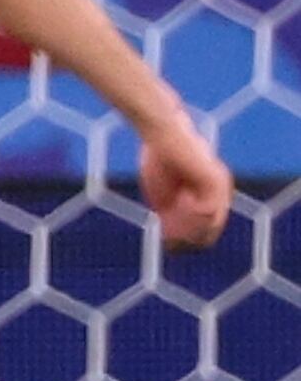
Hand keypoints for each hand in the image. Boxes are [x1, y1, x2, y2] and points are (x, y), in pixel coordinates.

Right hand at [142, 116, 234, 250]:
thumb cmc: (159, 159)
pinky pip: (205, 211)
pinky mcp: (215, 182)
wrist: (162, 134)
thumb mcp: (164, 196)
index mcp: (211, 197)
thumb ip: (171, 215)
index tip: (168, 247)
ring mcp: (221, 188)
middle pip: (211, 232)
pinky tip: (174, 208)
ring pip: (210, 225)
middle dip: (188, 241)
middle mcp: (221, 194)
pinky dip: (188, 216)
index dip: (187, 242)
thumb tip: (169, 240)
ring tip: (170, 227)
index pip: (206, 230)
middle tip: (169, 245)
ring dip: (187, 230)